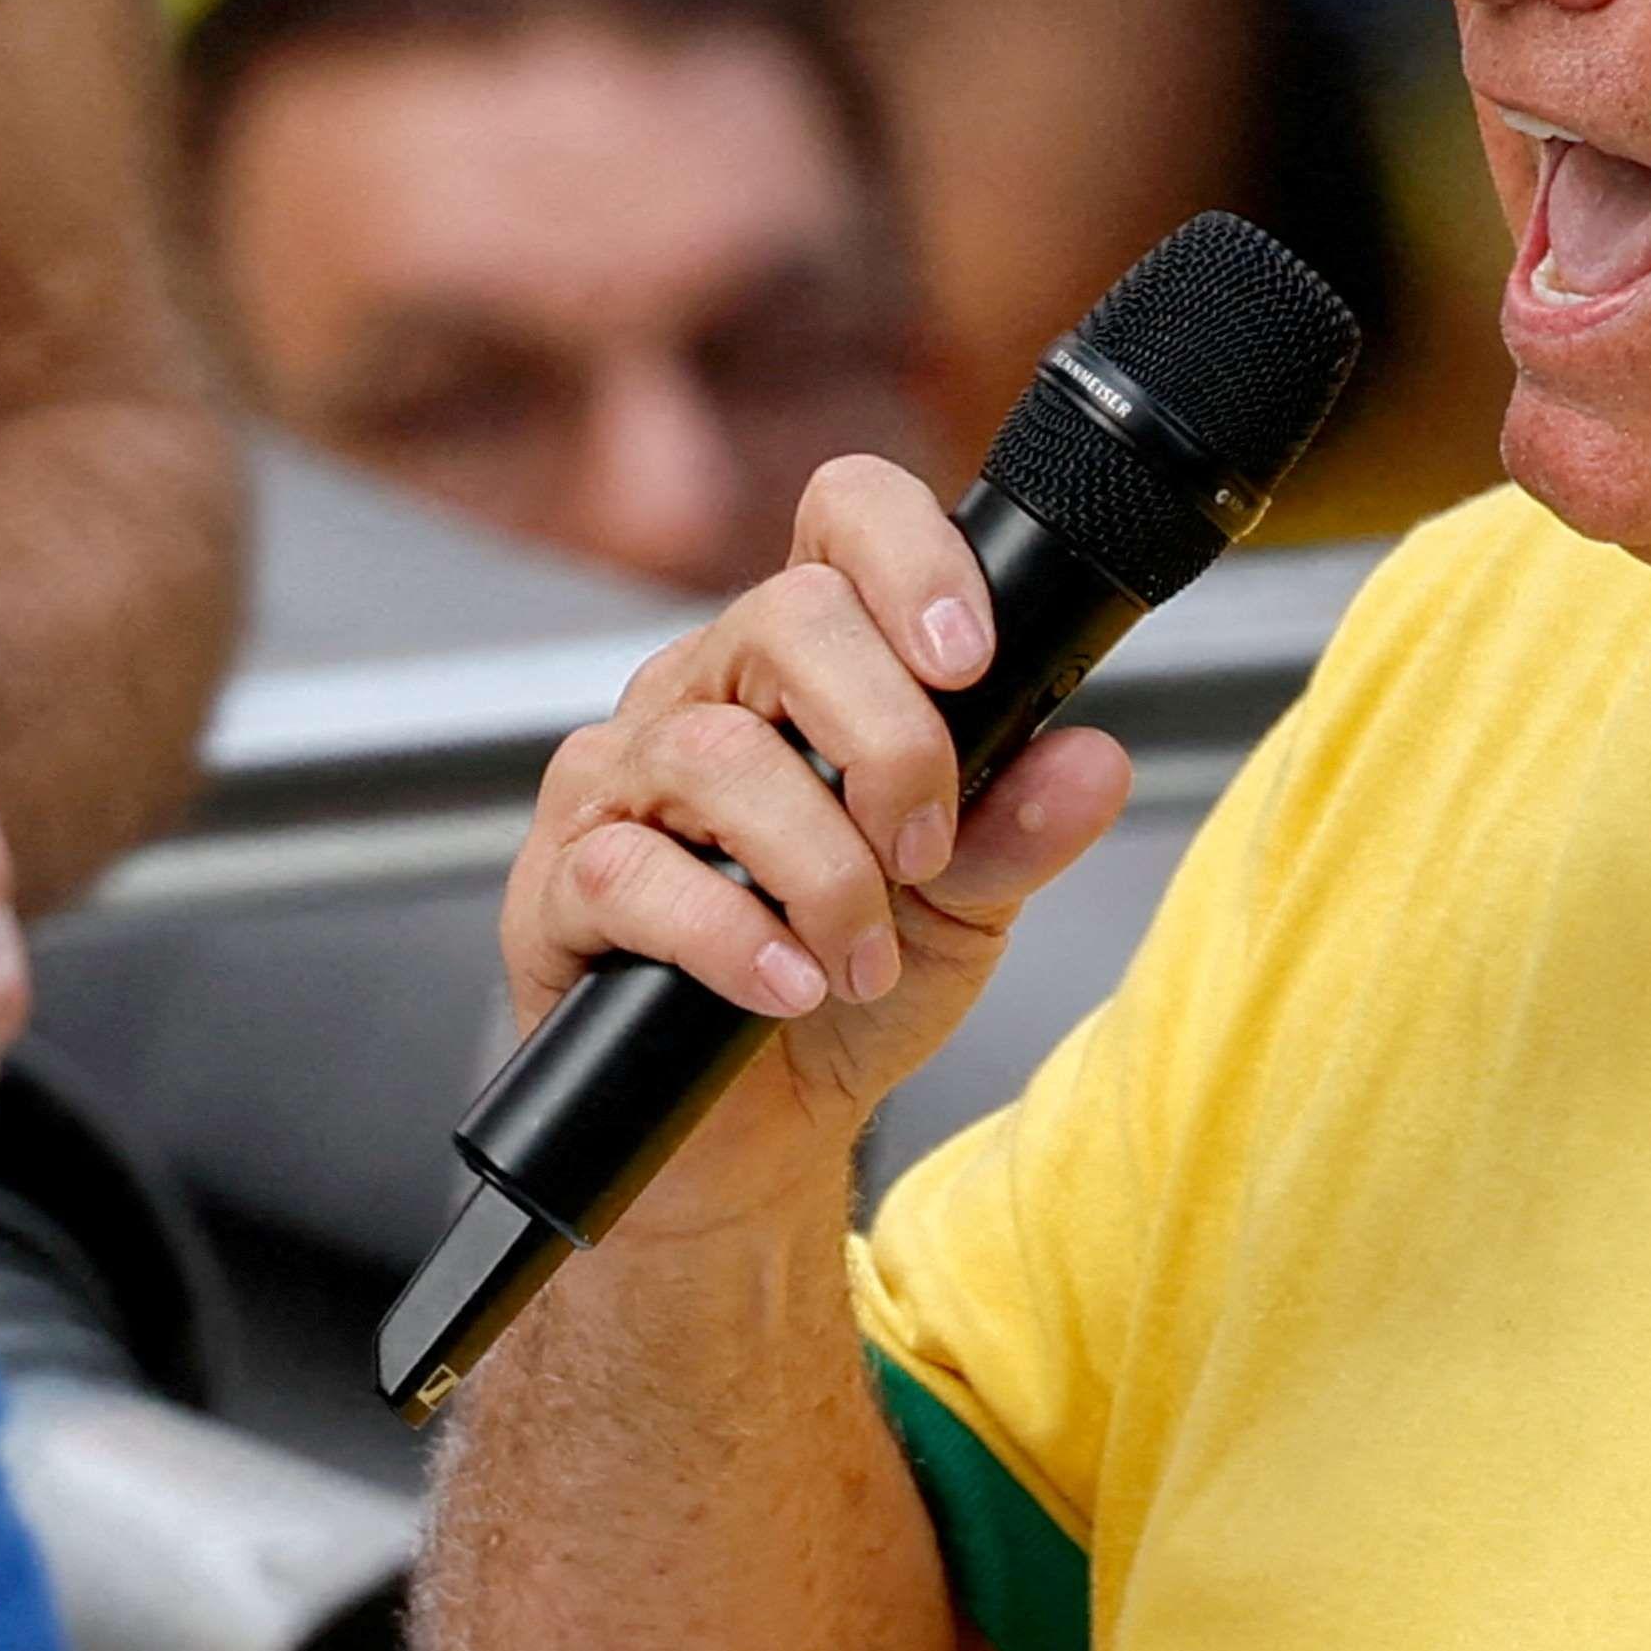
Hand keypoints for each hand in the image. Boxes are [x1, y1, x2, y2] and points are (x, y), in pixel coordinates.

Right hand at [499, 457, 1130, 1232]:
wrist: (757, 1130)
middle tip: (928, 852)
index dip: (911, 558)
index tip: (973, 661)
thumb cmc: (851, 986)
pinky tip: (789, 986)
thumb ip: (1022, 827)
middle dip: (890, 740)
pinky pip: (633, 874)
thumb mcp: (970, 908)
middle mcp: (704, 693)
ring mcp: (619, 781)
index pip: (842, 520)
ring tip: (862, 959)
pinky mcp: (557, 883)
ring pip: (715, 751)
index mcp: (810, 668)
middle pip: (787, 618)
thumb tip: (1093, 761)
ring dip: (822, 869)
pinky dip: (734, 938)